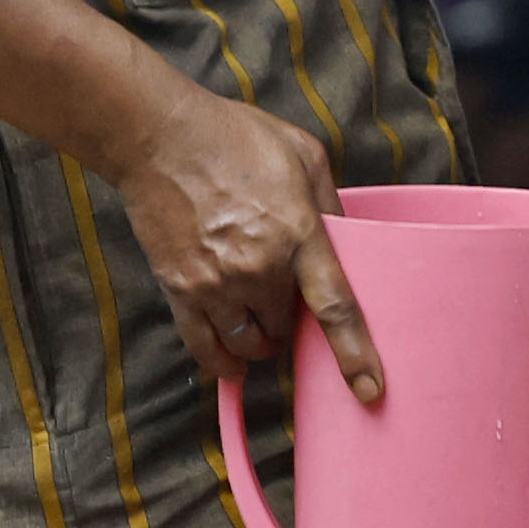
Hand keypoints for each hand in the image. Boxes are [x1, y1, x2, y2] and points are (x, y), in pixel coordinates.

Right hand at [112, 86, 382, 407]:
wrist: (159, 136)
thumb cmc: (232, 137)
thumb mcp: (303, 153)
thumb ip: (329, 202)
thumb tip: (346, 238)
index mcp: (298, 234)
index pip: (335, 307)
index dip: (355, 355)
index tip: (369, 391)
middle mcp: (259, 268)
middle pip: (285, 329)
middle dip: (291, 324)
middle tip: (287, 306)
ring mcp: (216, 283)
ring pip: (246, 343)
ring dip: (258, 344)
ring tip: (261, 331)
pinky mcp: (180, 288)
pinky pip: (202, 345)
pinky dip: (218, 362)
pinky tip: (230, 365)